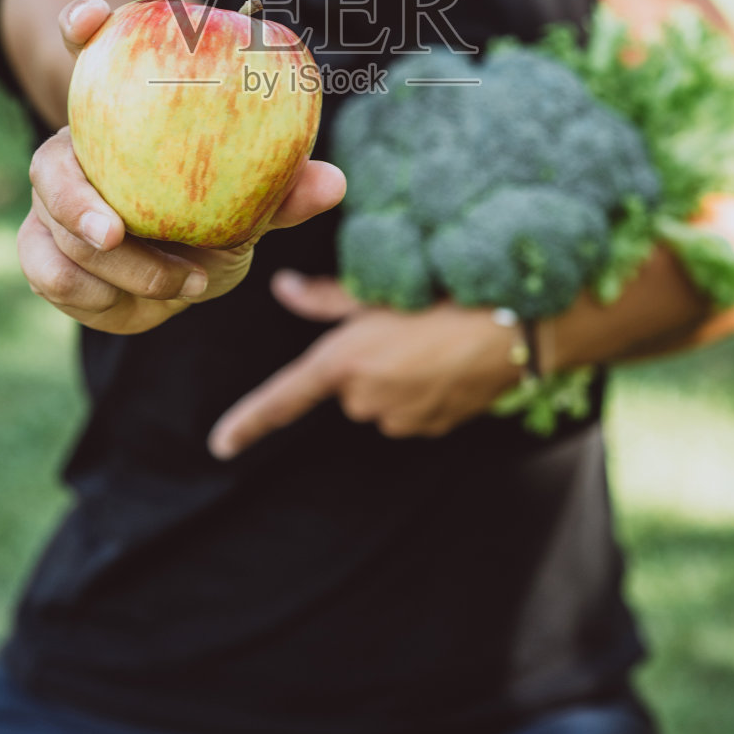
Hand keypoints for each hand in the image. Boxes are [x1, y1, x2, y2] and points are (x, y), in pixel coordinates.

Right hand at [18, 0, 346, 334]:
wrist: (184, 275)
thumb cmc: (217, 218)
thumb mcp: (252, 204)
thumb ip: (282, 192)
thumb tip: (333, 181)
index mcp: (118, 112)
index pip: (88, 52)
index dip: (84, 25)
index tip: (93, 17)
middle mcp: (74, 153)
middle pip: (51, 164)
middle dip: (76, 199)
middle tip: (115, 233)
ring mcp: (50, 204)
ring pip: (53, 231)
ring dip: (116, 268)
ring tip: (184, 282)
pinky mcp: (41, 251)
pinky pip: (50, 275)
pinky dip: (97, 296)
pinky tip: (143, 305)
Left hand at [207, 272, 527, 457]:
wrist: (514, 328)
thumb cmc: (442, 296)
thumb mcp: (378, 292)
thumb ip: (325, 299)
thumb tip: (284, 288)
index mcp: (343, 363)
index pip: (283, 398)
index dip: (248, 422)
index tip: (220, 445)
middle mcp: (365, 399)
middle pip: (346, 385)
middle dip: (364, 360)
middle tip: (400, 327)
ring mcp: (400, 420)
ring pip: (380, 398)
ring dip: (395, 375)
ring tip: (429, 341)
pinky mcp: (431, 428)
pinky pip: (411, 410)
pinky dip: (421, 389)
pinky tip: (446, 362)